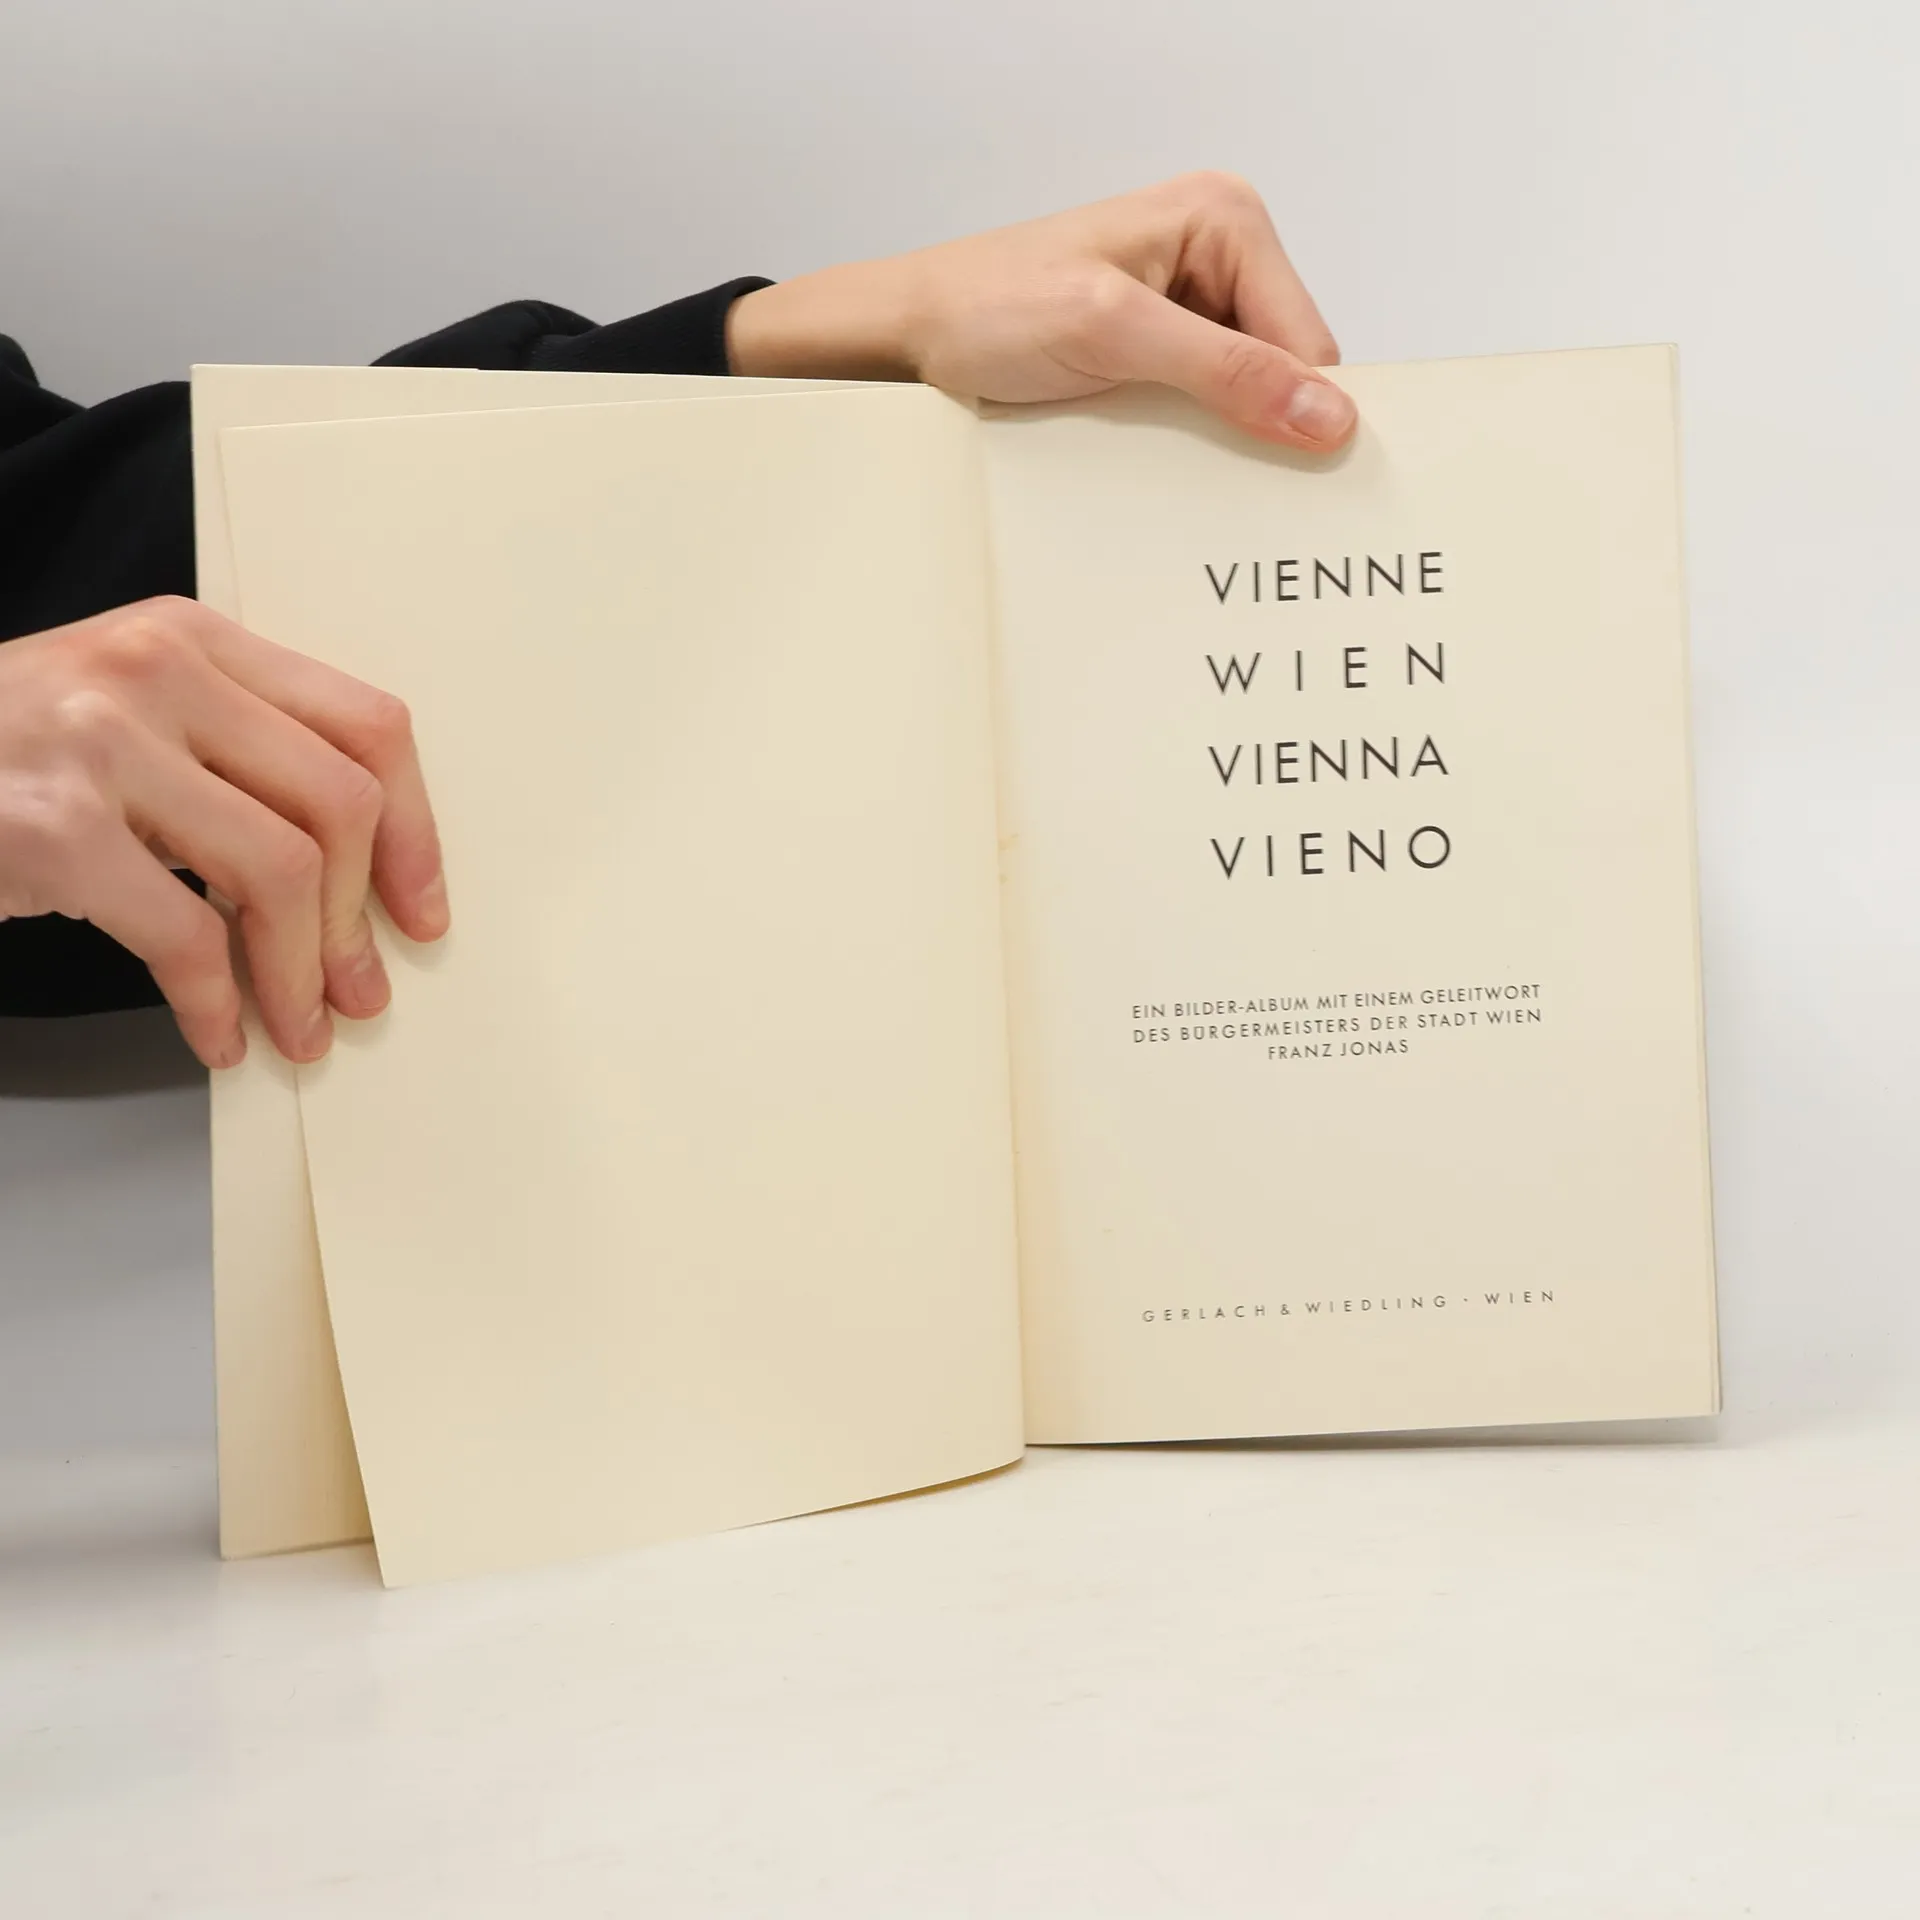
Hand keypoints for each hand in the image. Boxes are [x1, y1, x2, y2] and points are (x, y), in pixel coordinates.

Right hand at [0, 597, 447, 1068]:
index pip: (367, 726)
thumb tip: (356, 880)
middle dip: (361, 920)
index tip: (421, 909)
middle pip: (339, 805)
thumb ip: (236, 757)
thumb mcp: (129, 714)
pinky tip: (220, 1035)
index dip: (416, 831)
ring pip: (278, 871)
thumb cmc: (3, 752)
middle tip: (361, 991)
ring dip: (301, 974)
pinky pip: (186, 935)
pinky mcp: (54, 828)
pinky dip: (217, 1003)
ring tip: (300, 1026)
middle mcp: (159, 673)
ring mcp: (102, 743)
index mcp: (197, 641)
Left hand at [727, 172, 1355, 450]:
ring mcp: (1185, 313)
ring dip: (1217, 442)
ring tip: (1169, 462)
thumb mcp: (1113, 332)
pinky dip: (1184, 446)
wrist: (905, 340)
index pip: (1309, 339)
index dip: (1304, 411)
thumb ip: (1225, 371)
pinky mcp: (1153, 359)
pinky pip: (1200, 415)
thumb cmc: (986, 310)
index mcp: (1224, 220)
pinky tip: (1153, 461)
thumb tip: (1326, 412)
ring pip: (1245, 402)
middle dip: (1259, 427)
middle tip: (1219, 478)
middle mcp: (1214, 258)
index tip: (1296, 479)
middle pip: (1284, 372)